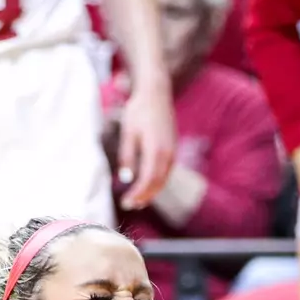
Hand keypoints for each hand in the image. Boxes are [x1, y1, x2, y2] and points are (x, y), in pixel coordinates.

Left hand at [115, 78, 176, 211]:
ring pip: (163, 180)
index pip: (147, 180)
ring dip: (151, 192)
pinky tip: (146, 186)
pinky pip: (165, 172)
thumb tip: (126, 178)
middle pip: (157, 184)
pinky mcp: (172, 150)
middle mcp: (168, 154)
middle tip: (129, 205)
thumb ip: (127, 157)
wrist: (156, 94)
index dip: (137, 194)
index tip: (126, 202)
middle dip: (144, 197)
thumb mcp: (128, 133)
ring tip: (137, 201)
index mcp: (156, 150)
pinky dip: (156, 183)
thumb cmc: (139, 111)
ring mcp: (172, 153)